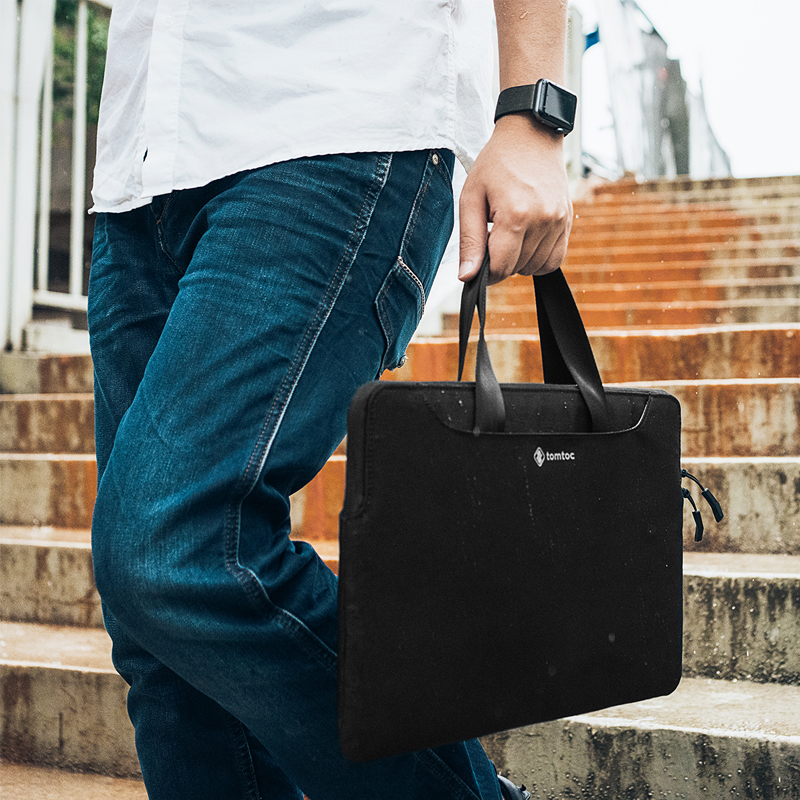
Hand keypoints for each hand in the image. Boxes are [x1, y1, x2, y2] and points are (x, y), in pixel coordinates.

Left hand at [458, 114, 572, 284]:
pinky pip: (555, 259)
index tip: (480, 259)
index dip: (486, 271)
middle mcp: (542, 220)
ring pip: (536, 267)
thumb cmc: (497, 163)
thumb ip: (469, 241)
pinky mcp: (568, 221)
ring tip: (510, 233)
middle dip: (501, 261)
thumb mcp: (471, 198)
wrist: (531, 134)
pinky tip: (526, 240)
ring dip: (520, 260)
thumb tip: (467, 277)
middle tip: (493, 234)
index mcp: (516, 215)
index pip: (501, 268)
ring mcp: (559, 221)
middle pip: (518, 269)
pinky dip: (539, 258)